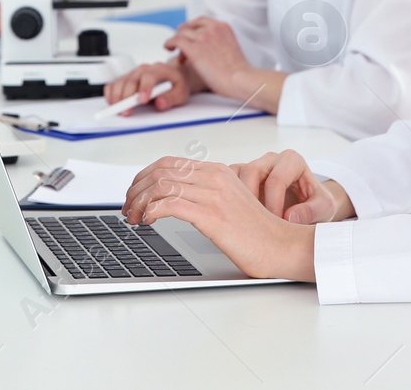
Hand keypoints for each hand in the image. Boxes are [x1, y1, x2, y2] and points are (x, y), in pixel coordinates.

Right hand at [104, 60, 190, 110]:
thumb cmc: (176, 84)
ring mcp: (132, 74)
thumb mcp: (181, 93)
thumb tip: (160, 103)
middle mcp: (143, 70)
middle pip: (131, 80)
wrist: (172, 77)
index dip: (144, 88)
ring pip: (119, 83)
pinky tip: (114, 104)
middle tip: (127, 111)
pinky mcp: (124, 79)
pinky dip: (110, 95)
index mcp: (158, 69)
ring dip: (117, 98)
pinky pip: (112, 85)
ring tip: (120, 111)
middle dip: (127, 97)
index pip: (149, 76)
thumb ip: (172, 98)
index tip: (141, 100)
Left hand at [123, 156, 315, 280]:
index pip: (169, 163)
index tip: (135, 194)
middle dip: (136, 189)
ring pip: (161, 185)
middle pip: (160, 171)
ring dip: (139, 202)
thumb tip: (175, 198)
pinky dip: (151, 211)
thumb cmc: (257, 232)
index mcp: (218, 171)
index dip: (144, 177)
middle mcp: (214, 177)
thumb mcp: (230, 203)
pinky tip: (148, 221)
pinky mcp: (212, 215)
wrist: (282, 247)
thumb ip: (207, 193)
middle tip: (128, 208)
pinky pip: (169, 204)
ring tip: (134, 218)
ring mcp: (213, 194)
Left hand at [165, 17, 252, 97]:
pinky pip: (175, 40)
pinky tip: (168, 49)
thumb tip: (212, 50)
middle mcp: (212, 29)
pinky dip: (169, 43)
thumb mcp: (231, 48)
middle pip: (189, 26)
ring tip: (177, 53)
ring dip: (177, 42)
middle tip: (181, 47)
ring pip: (181, 33)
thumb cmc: (238, 72)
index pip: (201, 21)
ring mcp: (203, 38)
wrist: (240, 79)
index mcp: (223, 27)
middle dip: (184, 35)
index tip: (189, 36)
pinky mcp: (194, 49)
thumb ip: (220, 43)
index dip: (192, 28)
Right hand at [231, 150, 353, 223]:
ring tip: (246, 222)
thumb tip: (291, 217)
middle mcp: (271, 160)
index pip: (276, 179)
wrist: (309, 205)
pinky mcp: (242, 177)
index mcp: (292, 161)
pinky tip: (237, 217)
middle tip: (258, 224)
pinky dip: (229, 199)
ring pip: (235, 174)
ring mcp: (255, 166)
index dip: (274, 205)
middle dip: (252, 202)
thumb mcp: (324, 208)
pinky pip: (227, 181)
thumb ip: (311, 211)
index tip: (276, 224)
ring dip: (236, 199)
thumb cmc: (315, 202)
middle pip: (251, 172)